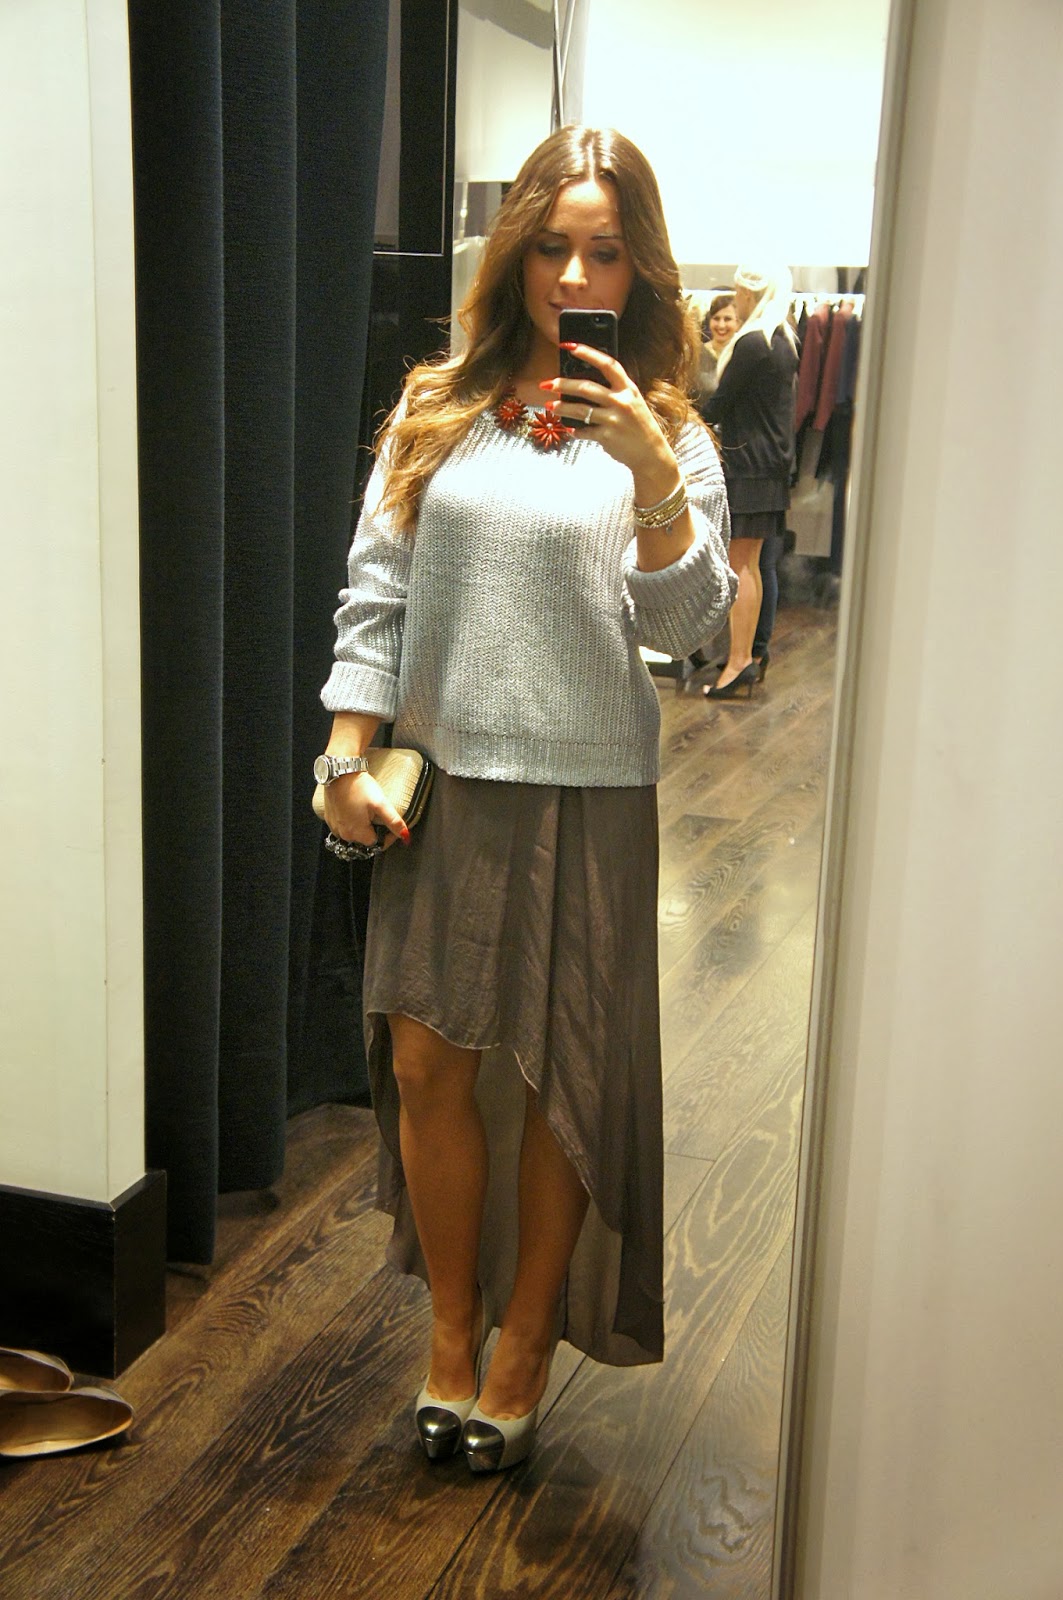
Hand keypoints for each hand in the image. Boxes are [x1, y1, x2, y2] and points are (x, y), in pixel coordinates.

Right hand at [323, 772, 409, 851]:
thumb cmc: (359, 787)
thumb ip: (394, 822)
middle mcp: (344, 834)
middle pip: (365, 840)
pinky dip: (351, 821)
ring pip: (354, 834)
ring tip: (367, 811)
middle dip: (375, 831)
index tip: (392, 825)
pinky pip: (343, 826)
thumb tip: (405, 836)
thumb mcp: (381, 804)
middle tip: (379, 814)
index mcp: (357, 833)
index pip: (377, 844)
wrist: (340, 772)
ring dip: (363, 827)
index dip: (388, 837)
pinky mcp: (329, 818)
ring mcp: (335, 827)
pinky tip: (355, 809)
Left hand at [542, 344, 679, 500]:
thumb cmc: (639, 426)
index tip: (570, 347)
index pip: (607, 364)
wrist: (651, 454)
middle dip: (563, 384)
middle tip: (548, 384)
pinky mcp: (607, 437)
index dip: (588, 353)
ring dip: (561, 407)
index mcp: (628, 389)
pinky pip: (584, 431)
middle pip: (586, 388)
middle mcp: (621, 402)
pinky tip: (570, 429)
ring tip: (550, 406)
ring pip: (580, 410)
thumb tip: (584, 385)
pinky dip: (575, 430)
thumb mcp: (633, 402)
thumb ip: (615, 392)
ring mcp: (614, 420)